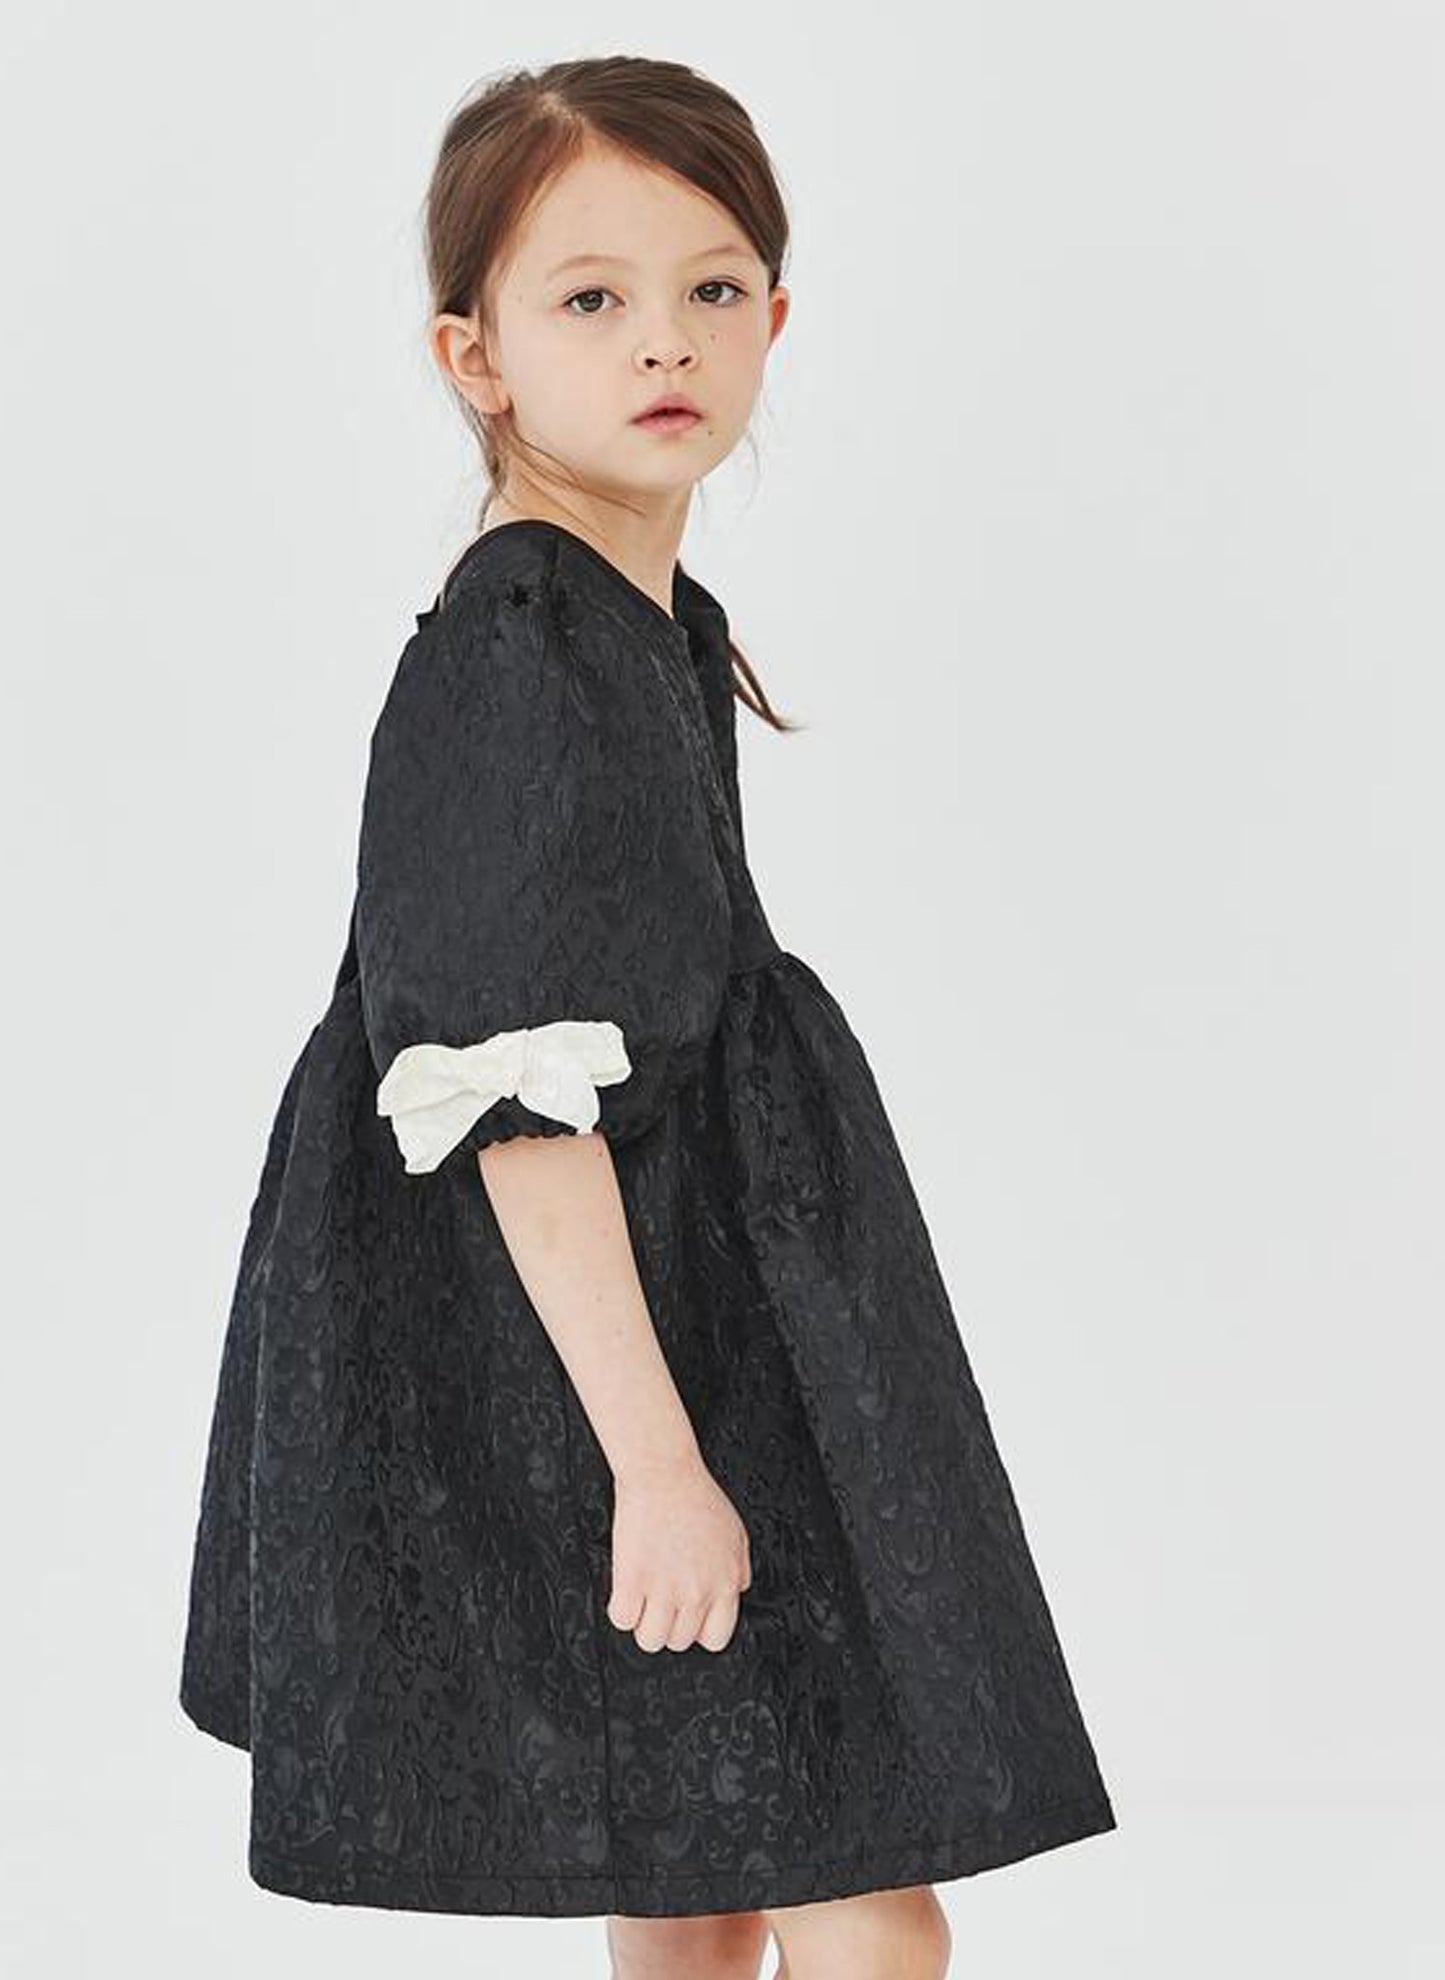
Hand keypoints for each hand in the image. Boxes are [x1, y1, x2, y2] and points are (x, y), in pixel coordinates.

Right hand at [606, 1451, 752, 1652]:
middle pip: (679, 1641)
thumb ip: (740, 1570)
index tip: (687, 1617)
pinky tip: (625, 1589)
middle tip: (659, 1599)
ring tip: (641, 1599)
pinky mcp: (633, 1580)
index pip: (716, 1638)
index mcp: (726, 1583)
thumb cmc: (696, 1496)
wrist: (663, 1472)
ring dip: (642, 1623)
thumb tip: (737, 1591)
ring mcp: (665, 1589)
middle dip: (667, 1623)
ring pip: (650, 1640)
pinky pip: (622, 1620)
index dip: (698, 1630)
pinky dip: (620, 1608)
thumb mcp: (736, 1534)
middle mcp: (698, 1592)